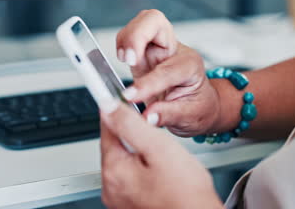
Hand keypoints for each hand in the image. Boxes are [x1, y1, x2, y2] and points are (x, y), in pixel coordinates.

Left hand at [100, 102, 222, 208]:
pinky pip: (132, 178)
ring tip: (164, 159)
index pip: (107, 128)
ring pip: (125, 161)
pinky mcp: (131, 205)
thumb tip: (109, 107)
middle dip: (133, 135)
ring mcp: (120, 199)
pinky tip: (162, 173)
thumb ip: (131, 125)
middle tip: (157, 139)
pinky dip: (144, 170)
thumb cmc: (187, 194)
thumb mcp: (159, 148)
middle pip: (116, 146)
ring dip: (140, 153)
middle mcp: (112, 188)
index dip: (116, 110)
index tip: (120, 98)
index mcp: (114, 171)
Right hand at [116, 9, 221, 135]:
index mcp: (190, 65)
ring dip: (127, 39)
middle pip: (155, 21)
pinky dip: (122, 44)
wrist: (199, 104)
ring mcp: (157, 49)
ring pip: (140, 23)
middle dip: (137, 35)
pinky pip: (129, 38)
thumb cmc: (198, 107)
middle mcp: (173, 51)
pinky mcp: (143, 53)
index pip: (166, 69)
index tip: (130, 96)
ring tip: (123, 59)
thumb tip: (147, 117)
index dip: (147, 83)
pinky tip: (122, 59)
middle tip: (128, 59)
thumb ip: (169, 116)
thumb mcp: (191, 117)